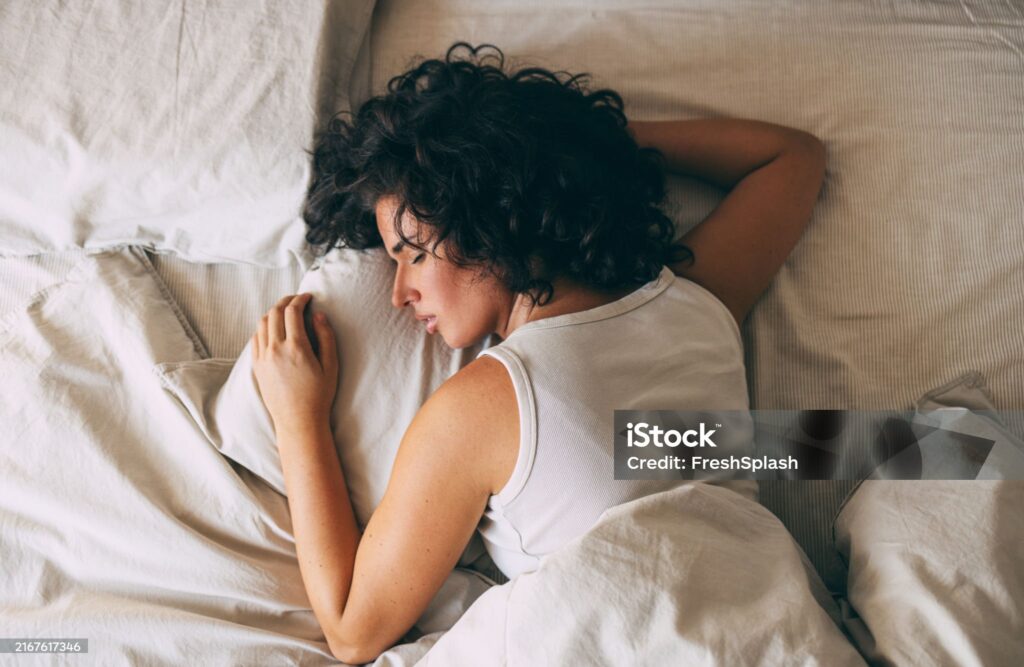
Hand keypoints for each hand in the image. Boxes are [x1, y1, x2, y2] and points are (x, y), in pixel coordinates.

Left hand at [251, 293, 338, 435]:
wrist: (298, 421)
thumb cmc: (319, 395)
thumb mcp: (331, 366)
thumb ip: (326, 337)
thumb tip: (318, 315)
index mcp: (296, 347)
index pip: (293, 311)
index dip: (300, 299)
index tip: (307, 296)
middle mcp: (276, 349)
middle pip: (274, 312)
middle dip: (286, 301)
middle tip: (296, 299)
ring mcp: (263, 357)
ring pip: (262, 323)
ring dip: (273, 312)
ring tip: (284, 312)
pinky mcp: (257, 366)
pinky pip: (255, 338)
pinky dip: (263, 327)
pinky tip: (273, 329)